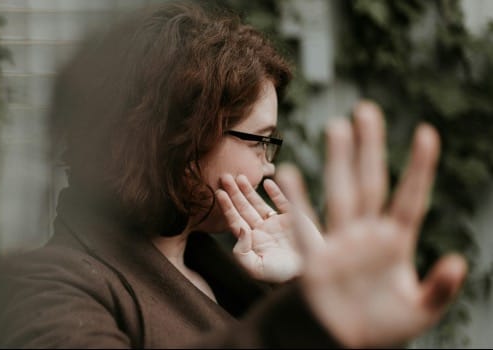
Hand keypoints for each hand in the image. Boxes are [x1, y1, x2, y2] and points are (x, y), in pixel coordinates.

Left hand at [215, 173, 323, 282]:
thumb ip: (241, 252)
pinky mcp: (293, 218)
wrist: (309, 274)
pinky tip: (267, 182)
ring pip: (259, 203)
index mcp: (252, 241)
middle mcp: (262, 230)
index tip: (219, 193)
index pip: (235, 220)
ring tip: (239, 177)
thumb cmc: (281, 275)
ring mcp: (277, 223)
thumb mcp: (256, 269)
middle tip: (224, 177)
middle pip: (244, 208)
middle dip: (234, 193)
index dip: (227, 206)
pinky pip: (282, 202)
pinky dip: (275, 192)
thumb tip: (239, 228)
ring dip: (249, 190)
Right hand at [277, 101, 466, 347]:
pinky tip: (289, 174)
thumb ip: (440, 290)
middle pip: (370, 183)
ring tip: (336, 126)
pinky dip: (297, 202)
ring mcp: (340, 244)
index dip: (419, 168)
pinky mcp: (315, 260)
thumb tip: (458, 260)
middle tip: (366, 110)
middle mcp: (366, 235)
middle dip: (369, 148)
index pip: (410, 198)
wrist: (337, 343)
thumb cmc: (378, 327)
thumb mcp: (419, 312)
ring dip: (339, 162)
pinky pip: (304, 227)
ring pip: (341, 194)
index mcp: (395, 242)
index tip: (426, 133)